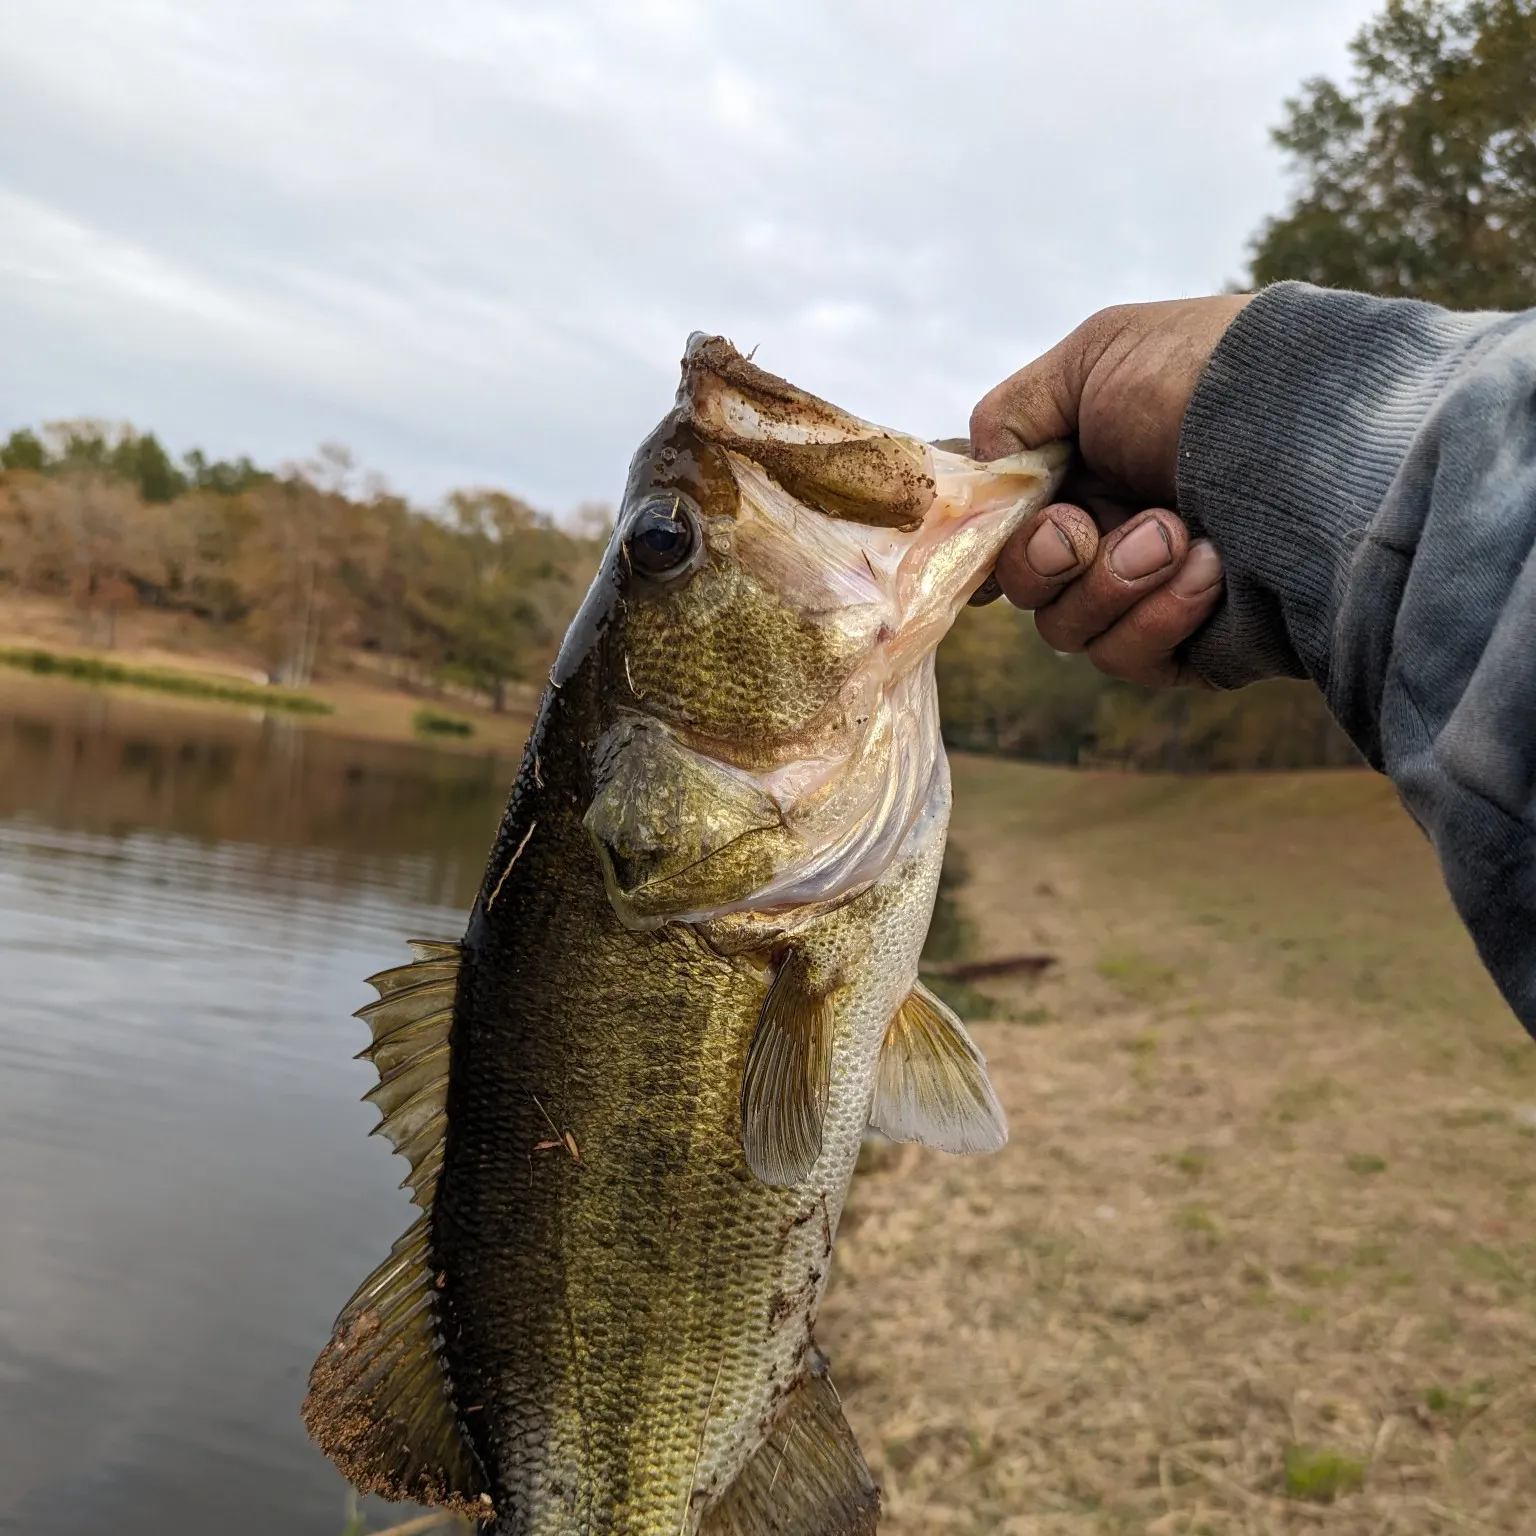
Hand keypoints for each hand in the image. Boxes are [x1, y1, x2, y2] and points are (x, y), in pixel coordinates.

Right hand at [969, 295, 1251, 686]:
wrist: (1315, 431)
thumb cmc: (1204, 378)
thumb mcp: (1094, 356)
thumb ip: (1013, 411)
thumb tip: (984, 470)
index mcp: (1083, 470)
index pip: (1005, 529)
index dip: (994, 537)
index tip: (1014, 522)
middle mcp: (1111, 532)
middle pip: (1025, 588)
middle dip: (1045, 561)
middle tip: (1084, 531)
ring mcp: (1150, 592)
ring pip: (1068, 631)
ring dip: (1112, 582)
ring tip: (1178, 532)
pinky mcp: (1191, 645)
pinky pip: (1127, 658)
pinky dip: (1157, 617)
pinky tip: (1209, 569)